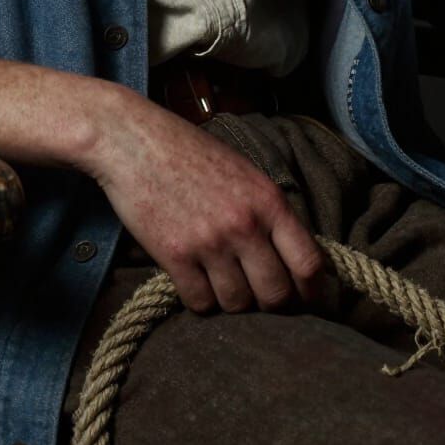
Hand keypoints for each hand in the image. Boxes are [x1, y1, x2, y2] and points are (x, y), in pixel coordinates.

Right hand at [81, 88, 327, 313]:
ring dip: (232, 302)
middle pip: (276, 294)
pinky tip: (195, 281)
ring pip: (237, 304)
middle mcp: (244, 223)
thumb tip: (292, 257)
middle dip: (271, 304)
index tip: (307, 301)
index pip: (308, 262)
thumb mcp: (242, 171)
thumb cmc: (188, 152)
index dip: (313, 292)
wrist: (132, 140)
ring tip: (221, 282)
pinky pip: (200, 303)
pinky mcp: (175, 256)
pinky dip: (200, 299)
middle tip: (259, 298)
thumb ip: (268, 211)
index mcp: (267, 199)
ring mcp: (209, 242)